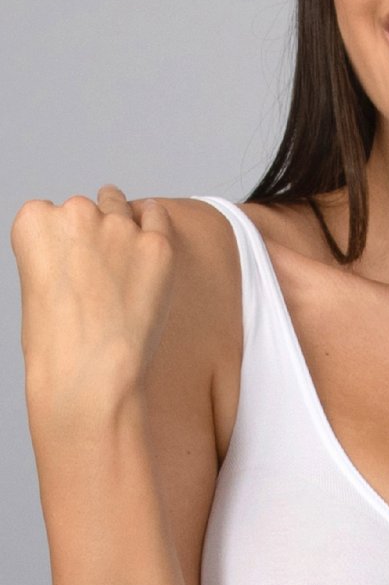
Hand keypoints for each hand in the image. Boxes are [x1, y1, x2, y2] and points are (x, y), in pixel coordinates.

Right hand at [11, 185, 174, 418]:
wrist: (90, 376)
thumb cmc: (59, 344)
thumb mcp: (37, 286)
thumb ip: (57, 253)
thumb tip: (87, 247)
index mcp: (34, 220)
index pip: (50, 212)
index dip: (62, 241)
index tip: (68, 266)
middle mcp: (76, 213)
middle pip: (86, 208)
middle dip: (91, 233)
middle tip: (97, 274)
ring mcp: (120, 227)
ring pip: (120, 207)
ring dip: (121, 226)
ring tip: (122, 263)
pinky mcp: (157, 245)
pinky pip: (158, 219)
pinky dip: (154, 228)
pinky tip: (150, 246)